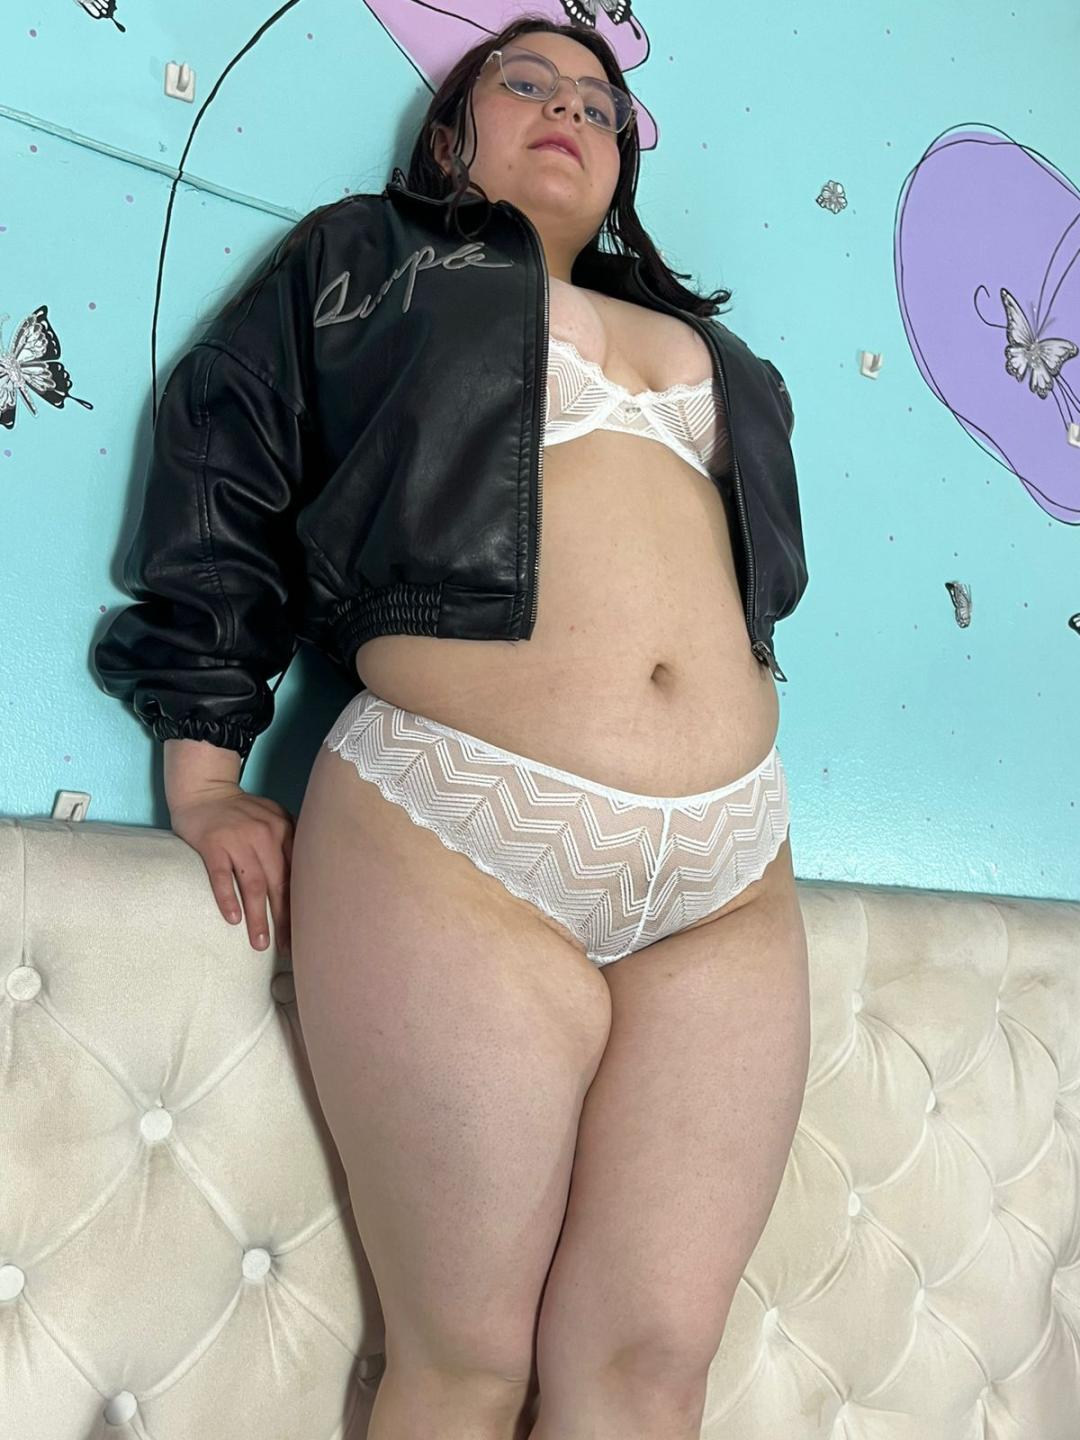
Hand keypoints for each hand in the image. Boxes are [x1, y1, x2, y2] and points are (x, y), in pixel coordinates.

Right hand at [169, 783, 293, 955]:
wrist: (204, 789)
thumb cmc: (240, 812)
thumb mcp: (272, 818)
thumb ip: (288, 842)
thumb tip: (306, 879)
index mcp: (283, 830)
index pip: (297, 874)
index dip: (303, 905)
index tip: (307, 931)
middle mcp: (264, 835)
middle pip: (279, 884)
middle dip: (284, 919)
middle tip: (286, 947)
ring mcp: (237, 840)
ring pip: (253, 885)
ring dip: (258, 917)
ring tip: (260, 943)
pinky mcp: (212, 844)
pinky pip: (222, 876)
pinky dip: (228, 899)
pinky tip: (233, 920)